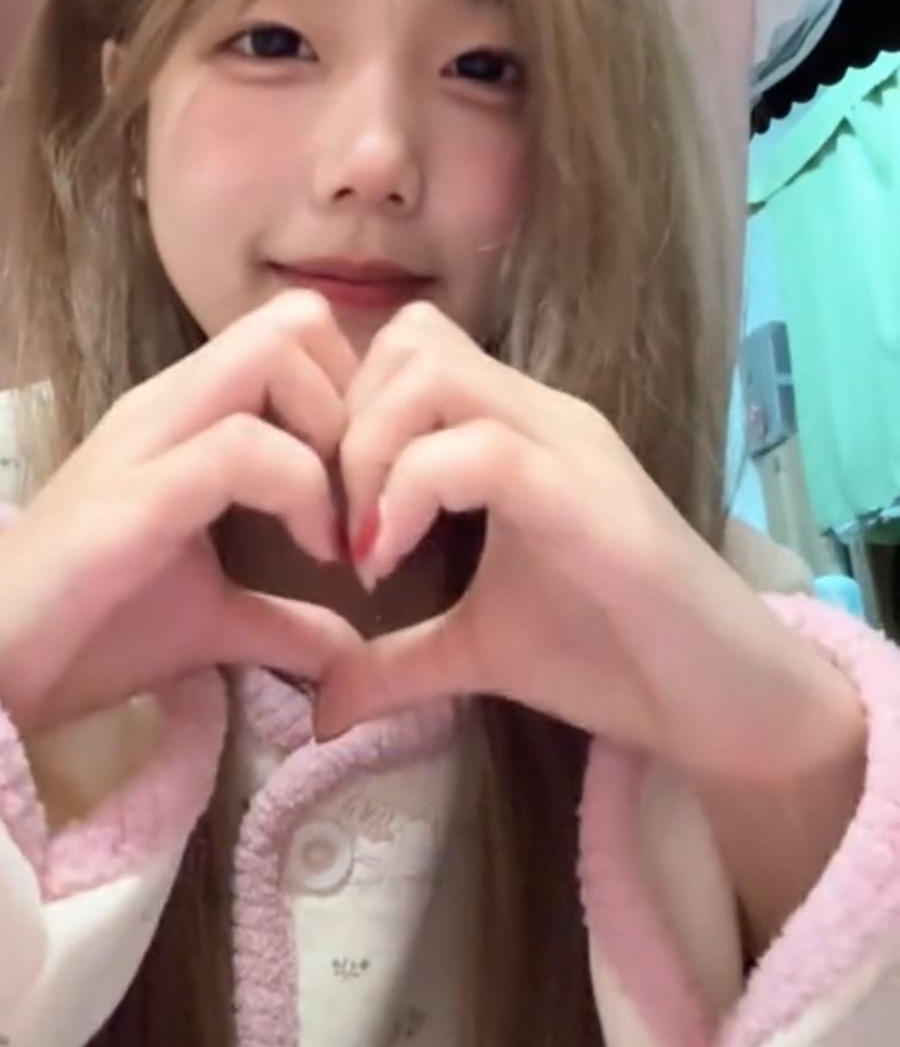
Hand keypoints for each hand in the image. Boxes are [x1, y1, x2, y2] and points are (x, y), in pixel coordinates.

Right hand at [0, 290, 364, 736]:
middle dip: (356, 401)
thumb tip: (352, 651)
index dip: (354, 395)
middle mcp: (165, 407)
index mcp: (184, 418)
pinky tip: (316, 554)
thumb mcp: (211, 623)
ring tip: (339, 531)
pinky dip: (302, 490)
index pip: (291, 333)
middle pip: (292, 321)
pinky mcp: (130, 498)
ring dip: (335, 442)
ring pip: (271, 358)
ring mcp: (143, 442)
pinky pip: (240, 448)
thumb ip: (283, 622)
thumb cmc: (88, 631)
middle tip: (364, 497)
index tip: (369, 488)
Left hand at [313, 301, 823, 786]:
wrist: (726, 706)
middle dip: (344, 426)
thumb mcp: (475, 655)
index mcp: (516, 431)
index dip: (341, 415)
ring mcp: (571, 448)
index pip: (405, 349)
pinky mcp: (591, 501)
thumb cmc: (616, 660)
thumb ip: (394, 664)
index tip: (321, 517)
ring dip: (369, 451)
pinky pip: (482, 450)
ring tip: (365, 548)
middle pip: (409, 339)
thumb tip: (320, 706)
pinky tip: (389, 565)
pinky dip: (409, 494)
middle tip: (333, 528)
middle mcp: (543, 415)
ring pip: (433, 370)